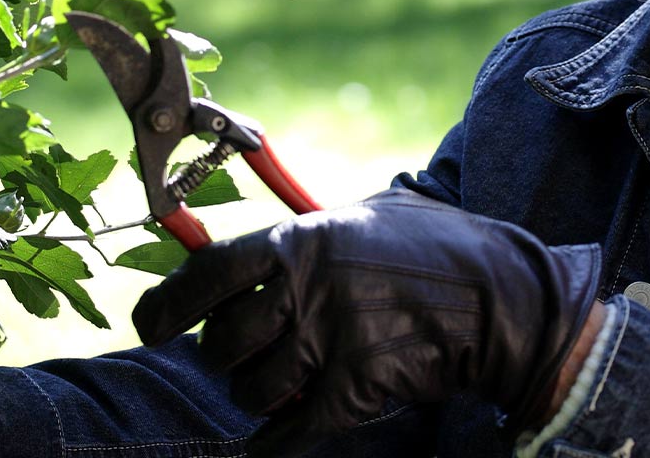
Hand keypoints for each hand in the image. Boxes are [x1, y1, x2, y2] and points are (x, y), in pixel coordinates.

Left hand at [133, 189, 599, 456]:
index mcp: (301, 240)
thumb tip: (256, 246)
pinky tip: (273, 446)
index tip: (149, 323)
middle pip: (223, 341)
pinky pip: (291, 432)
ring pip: (252, 390)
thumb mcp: (368, 214)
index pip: (208, 273)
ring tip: (283, 386)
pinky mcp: (355, 388)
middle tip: (244, 355)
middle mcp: (306, 289)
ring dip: (258, 397)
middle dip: (224, 357)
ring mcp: (329, 340)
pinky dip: (274, 446)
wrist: (500, 298)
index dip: (167, 303)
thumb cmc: (436, 247)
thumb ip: (310, 230)